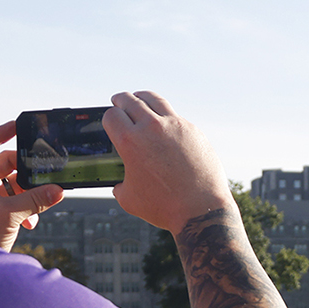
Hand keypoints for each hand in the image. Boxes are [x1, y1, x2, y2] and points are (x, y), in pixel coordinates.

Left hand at [0, 121, 62, 250]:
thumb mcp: (11, 214)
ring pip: (12, 184)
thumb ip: (36, 199)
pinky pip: (14, 201)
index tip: (18, 127)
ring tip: (38, 205)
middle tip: (42, 174)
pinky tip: (32, 221)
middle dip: (24, 171)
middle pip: (3, 163)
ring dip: (28, 193)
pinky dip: (26, 207)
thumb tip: (57, 189)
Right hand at [104, 91, 234, 230]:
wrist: (201, 209)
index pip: (111, 115)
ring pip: (154, 100)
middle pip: (130, 101)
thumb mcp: (129, 199)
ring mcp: (175, 125)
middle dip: (120, 100)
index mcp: (130, 141)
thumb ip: (119, 184)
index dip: (108, 118)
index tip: (110, 120)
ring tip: (139, 98)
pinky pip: (175, 117)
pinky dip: (166, 117)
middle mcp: (151, 127)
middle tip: (118, 101)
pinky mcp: (193, 130)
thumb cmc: (165, 207)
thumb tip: (119, 182)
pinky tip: (164, 124)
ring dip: (142, 97)